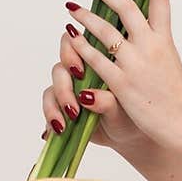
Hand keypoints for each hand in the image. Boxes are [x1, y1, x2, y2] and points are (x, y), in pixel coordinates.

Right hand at [42, 24, 147, 155]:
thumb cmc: (131, 115)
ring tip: (72, 116)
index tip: (79, 71)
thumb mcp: (123, 110)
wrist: (129, 138)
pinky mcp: (62, 104)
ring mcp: (70, 86)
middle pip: (62, 60)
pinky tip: (59, 128)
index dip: (72, 50)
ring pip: (54, 83)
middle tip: (74, 95)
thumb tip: (86, 96)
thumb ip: (107, 101)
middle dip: (64, 78)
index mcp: (100, 61)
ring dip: (59, 99)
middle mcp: (82, 70)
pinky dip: (52, 115)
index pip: (78, 42)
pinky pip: (50, 104)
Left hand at [54, 0, 181, 153]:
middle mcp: (151, 45)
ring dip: (84, 16)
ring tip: (72, 10)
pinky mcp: (121, 82)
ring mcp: (135, 63)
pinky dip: (79, 47)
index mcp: (165, 39)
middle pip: (126, 5)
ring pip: (103, 29)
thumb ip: (153, 46)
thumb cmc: (176, 100)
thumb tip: (140, 31)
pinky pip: (94, 58)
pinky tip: (71, 39)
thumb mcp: (169, 65)